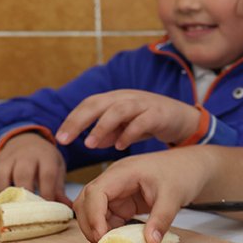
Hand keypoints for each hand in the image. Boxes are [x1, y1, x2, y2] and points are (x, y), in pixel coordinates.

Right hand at [0, 132, 70, 205]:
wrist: (24, 140)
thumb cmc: (43, 159)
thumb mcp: (56, 168)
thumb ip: (59, 189)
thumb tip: (67, 210)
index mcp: (45, 156)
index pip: (47, 174)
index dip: (47, 193)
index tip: (47, 209)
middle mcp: (25, 155)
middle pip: (23, 174)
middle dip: (25, 196)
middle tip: (27, 213)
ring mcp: (7, 159)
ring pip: (1, 176)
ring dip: (4, 196)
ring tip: (10, 211)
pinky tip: (0, 204)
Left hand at [56, 90, 201, 150]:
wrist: (184, 119)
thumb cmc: (151, 122)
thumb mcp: (126, 129)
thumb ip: (109, 134)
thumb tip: (91, 142)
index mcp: (116, 99)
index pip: (88, 104)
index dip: (72, 120)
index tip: (59, 139)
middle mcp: (127, 97)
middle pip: (98, 103)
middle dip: (79, 121)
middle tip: (64, 139)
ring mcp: (144, 103)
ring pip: (119, 109)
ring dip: (102, 126)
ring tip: (90, 144)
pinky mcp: (159, 113)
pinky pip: (142, 121)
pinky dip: (129, 133)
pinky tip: (120, 146)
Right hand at [74, 148, 214, 242]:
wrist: (190, 167)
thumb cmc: (181, 174)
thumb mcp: (174, 196)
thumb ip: (162, 219)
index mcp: (123, 172)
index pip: (95, 192)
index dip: (93, 215)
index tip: (101, 237)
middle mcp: (114, 180)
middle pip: (86, 201)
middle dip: (90, 224)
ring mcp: (116, 192)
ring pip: (93, 211)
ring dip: (97, 229)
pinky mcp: (122, 202)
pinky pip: (107, 218)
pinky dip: (109, 231)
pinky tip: (120, 242)